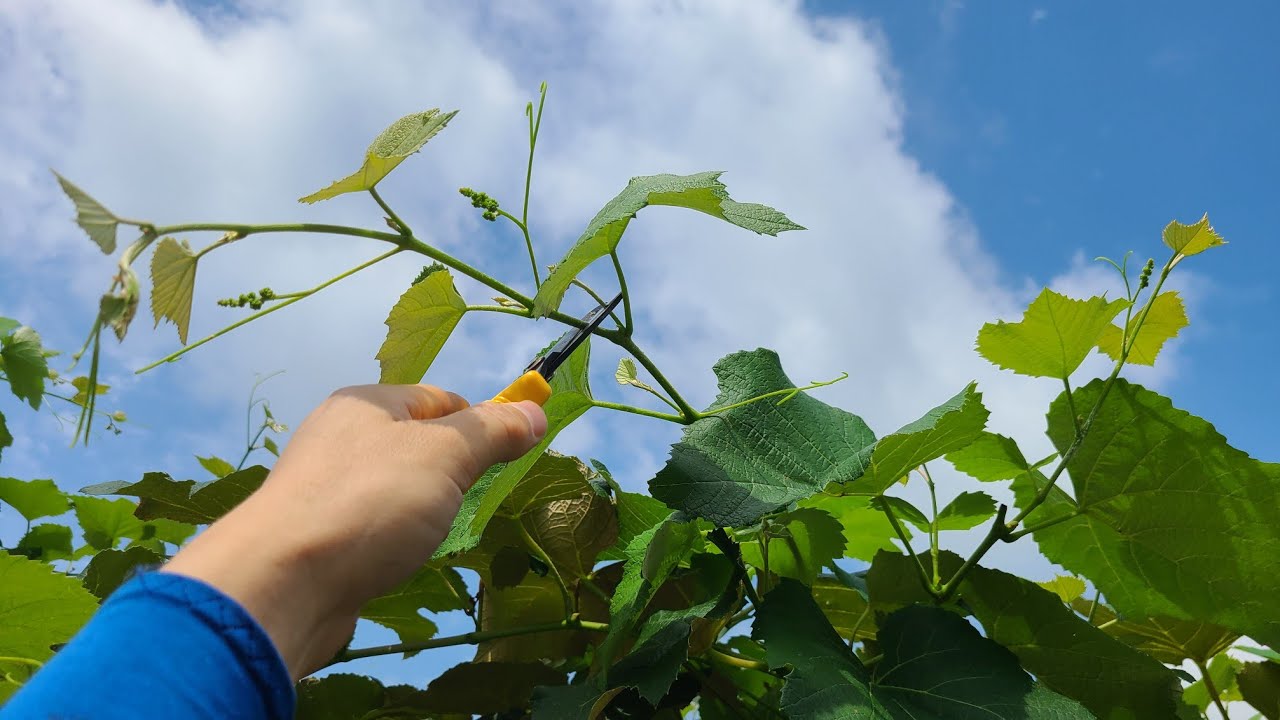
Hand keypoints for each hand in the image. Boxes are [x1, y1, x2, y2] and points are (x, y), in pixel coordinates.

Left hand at [162, 384, 546, 678]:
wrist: (280, 584)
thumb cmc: (370, 502)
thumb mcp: (447, 455)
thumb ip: (493, 431)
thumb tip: (535, 410)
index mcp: (366, 404)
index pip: (440, 398)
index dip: (479, 424)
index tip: (504, 460)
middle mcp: (339, 437)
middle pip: (417, 445)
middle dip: (451, 474)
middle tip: (467, 503)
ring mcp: (323, 488)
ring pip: (395, 490)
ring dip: (422, 513)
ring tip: (427, 538)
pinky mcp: (314, 537)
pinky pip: (371, 528)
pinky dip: (392, 542)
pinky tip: (396, 562)